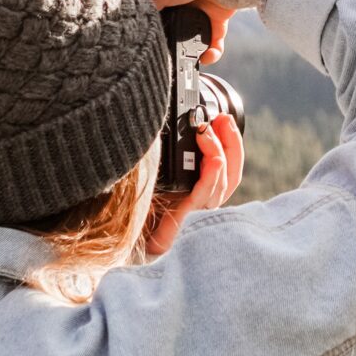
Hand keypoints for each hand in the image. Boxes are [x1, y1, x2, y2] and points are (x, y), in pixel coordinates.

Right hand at [139, 0, 233, 63]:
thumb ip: (144, 7)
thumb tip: (137, 29)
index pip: (141, 0)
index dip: (136, 16)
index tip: (134, 36)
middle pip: (165, 21)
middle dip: (163, 38)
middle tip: (161, 54)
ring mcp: (198, 3)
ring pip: (189, 33)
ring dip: (188, 49)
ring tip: (186, 60)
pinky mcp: (218, 13)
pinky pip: (213, 38)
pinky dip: (211, 50)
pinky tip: (207, 56)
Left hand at [143, 108, 241, 257]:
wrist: (123, 236)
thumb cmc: (137, 208)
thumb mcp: (156, 174)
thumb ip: (170, 157)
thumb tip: (169, 127)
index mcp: (200, 193)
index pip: (228, 168)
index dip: (230, 144)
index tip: (224, 119)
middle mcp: (205, 204)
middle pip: (232, 173)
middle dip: (232, 143)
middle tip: (224, 119)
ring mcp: (200, 212)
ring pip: (224, 181)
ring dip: (219, 151)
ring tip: (207, 130)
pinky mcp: (189, 217)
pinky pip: (207, 193)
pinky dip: (213, 173)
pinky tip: (214, 158)